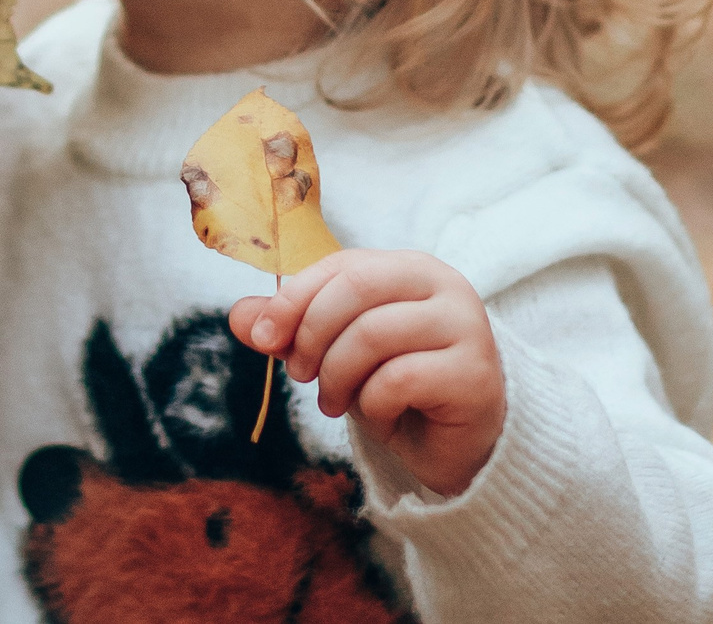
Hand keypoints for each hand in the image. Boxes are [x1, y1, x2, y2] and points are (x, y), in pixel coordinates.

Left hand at [229, 248, 504, 497]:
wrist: (457, 447)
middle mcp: (445, 286)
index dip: (294, 298)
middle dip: (312, 335)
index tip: (262, 338)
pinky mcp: (474, 374)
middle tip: (300, 375)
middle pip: (356, 290)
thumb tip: (238, 317)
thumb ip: (291, 329)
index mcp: (410, 268)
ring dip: (336, 376)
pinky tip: (379, 415)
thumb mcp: (335, 352)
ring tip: (332, 402)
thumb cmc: (397, 387)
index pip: (341, 265)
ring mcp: (466, 327)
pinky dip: (372, 403)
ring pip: (374, 333)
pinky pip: (399, 379)